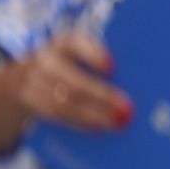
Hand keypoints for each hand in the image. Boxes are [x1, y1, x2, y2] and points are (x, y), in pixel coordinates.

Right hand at [16, 32, 130, 131]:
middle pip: (72, 80)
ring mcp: (32, 79)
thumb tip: (140, 80)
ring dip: (91, 114)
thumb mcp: (84, 53)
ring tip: (116, 122)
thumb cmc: (74, 62)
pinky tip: (98, 127)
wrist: (29, 73)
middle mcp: (46, 58)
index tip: (112, 66)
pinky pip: (54, 114)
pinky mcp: (29, 99)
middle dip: (100, 96)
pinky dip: (78, 122)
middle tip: (126, 109)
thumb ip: (105, 62)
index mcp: (65, 41)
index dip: (93, 54)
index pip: (76, 43)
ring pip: (62, 102)